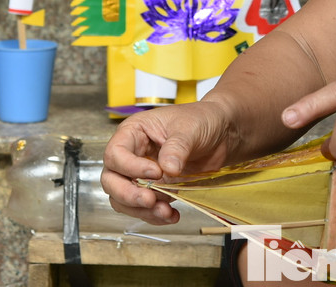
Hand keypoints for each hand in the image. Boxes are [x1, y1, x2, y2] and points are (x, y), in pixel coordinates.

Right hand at [101, 100, 236, 222]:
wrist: (223, 134)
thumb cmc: (202, 120)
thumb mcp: (189, 128)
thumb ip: (177, 147)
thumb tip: (167, 168)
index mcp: (133, 132)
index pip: (116, 154)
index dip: (130, 167)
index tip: (155, 172)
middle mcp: (133, 154)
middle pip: (112, 180)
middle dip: (128, 194)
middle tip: (149, 200)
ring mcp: (142, 175)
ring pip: (125, 199)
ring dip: (141, 210)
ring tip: (164, 212)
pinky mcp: (156, 190)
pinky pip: (145, 208)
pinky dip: (155, 216)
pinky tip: (172, 215)